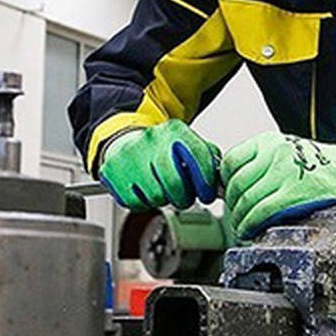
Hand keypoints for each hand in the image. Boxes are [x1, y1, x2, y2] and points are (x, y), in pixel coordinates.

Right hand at [99, 120, 219, 210]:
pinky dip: (143, 203)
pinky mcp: (113, 173)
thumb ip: (208, 158)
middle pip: (175, 184)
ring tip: (161, 188)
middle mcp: (150, 141)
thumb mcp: (186, 142)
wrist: (124, 139)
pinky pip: (135, 203)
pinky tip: (144, 190)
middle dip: (184, 197)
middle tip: (183, 196)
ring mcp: (130, 157)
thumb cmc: (161, 147)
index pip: (198, 159)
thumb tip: (222, 181)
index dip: (206, 183)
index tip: (207, 193)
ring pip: (155, 197)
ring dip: (163, 199)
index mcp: (174, 131)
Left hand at [221, 132, 335, 239]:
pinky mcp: (295, 194)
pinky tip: (250, 231)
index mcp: (269, 141)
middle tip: (235, 217)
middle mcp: (274, 153)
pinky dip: (250, 225)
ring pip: (246, 200)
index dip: (224, 183)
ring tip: (241, 228)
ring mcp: (284, 173)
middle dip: (231, 206)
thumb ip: (261, 164)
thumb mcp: (287, 152)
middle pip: (236, 183)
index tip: (228, 196)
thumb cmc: (322, 165)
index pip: (230, 161)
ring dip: (239, 220)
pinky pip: (261, 212)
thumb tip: (233, 187)